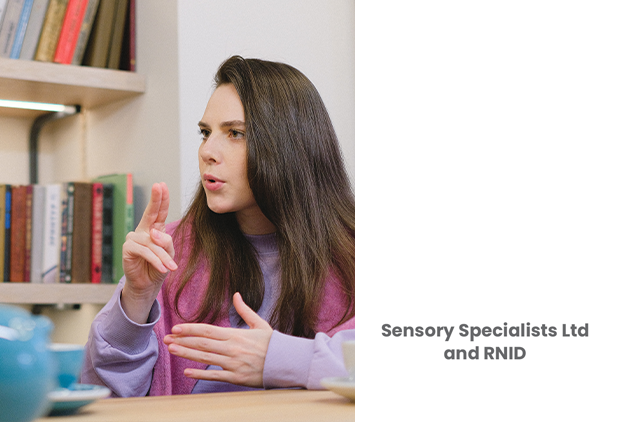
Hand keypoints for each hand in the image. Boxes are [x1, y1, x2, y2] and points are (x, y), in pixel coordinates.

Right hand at [121, 182, 176, 322]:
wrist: (147, 285)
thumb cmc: (159, 267)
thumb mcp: (168, 254)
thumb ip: (166, 242)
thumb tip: (155, 233)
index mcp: (154, 229)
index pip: (158, 212)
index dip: (161, 199)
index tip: (161, 185)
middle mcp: (143, 231)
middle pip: (150, 213)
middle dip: (156, 199)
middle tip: (159, 186)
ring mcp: (134, 239)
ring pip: (153, 243)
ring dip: (164, 257)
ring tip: (172, 268)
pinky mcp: (128, 249)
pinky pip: (145, 252)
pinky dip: (156, 260)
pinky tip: (163, 268)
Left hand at [163, 293, 273, 387]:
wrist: (287, 362)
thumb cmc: (273, 343)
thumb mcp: (260, 324)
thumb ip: (245, 310)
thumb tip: (236, 295)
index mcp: (236, 334)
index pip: (208, 330)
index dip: (190, 329)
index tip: (176, 328)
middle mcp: (232, 348)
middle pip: (202, 343)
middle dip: (183, 340)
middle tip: (166, 339)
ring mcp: (234, 363)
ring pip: (205, 357)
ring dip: (186, 353)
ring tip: (172, 350)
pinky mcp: (237, 377)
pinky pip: (215, 375)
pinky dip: (200, 373)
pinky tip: (187, 371)